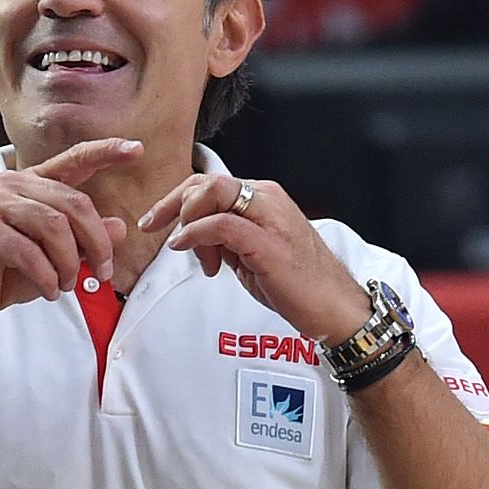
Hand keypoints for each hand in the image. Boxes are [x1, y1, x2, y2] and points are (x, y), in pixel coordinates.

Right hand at [0, 138, 138, 331]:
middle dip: (96, 242)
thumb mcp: (56, 257)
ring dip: (70, 263)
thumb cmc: (6, 273)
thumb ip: (84, 240)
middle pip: (72, 203)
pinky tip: (50, 290)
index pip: (73, 160)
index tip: (136, 148)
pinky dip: (47, 276)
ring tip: (69, 284)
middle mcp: (10, 185)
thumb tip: (119, 227)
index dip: (104, 152)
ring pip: (54, 227)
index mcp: (30, 182)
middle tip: (104, 273)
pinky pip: (29, 252)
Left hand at [139, 174, 370, 344]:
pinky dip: (195, 234)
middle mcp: (267, 199)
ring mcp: (269, 217)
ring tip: (194, 255)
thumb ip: (222, 240)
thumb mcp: (249, 255)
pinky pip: (220, 224)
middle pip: (206, 182)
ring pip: (212, 193)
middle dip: (172, 204)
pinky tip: (187, 249)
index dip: (176, 199)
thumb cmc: (297, 284)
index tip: (155, 220)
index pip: (210, 183)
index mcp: (263, 199)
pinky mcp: (267, 240)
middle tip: (154, 229)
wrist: (333, 307)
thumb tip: (191, 239)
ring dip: (188, 222)